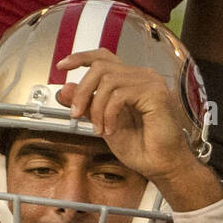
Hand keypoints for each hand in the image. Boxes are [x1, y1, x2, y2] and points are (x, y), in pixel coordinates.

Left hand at [55, 50, 222, 211]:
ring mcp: (150, 82)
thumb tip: (65, 89)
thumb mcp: (103, 124)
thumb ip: (87, 105)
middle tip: (75, 114)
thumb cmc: (141, 148)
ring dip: (96, 108)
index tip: (62, 66)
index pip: (103, 58)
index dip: (81, 57)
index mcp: (130, 81)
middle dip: (82, 91)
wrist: (160, 165)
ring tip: (98, 129)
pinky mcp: (155, 93)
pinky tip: (111, 130)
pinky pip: (119, 95)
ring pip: (108, 80)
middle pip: (101, 66)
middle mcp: (141, 76)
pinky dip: (108, 114)